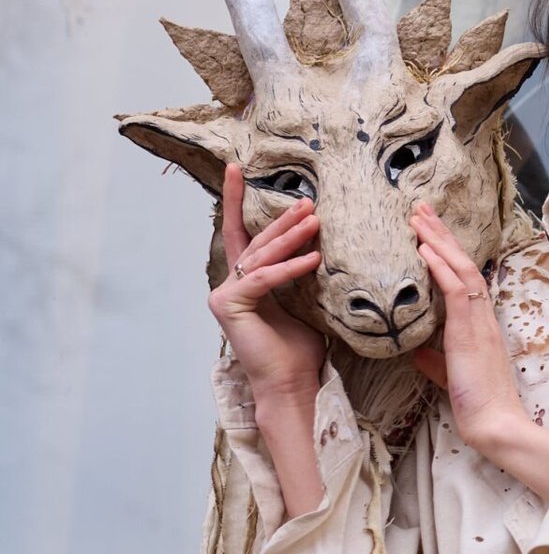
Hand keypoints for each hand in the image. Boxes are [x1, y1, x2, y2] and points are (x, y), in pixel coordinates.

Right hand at [209, 164, 325, 404]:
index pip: (243, 234)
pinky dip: (290, 268)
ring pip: (261, 257)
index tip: (237, 168)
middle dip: (282, 220)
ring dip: (290, 237)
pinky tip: (314, 258)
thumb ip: (300, 274)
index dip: (237, 200)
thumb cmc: (299, 351)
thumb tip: (319, 244)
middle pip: (256, 242)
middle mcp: (229, 284)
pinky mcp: (229, 306)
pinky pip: (263, 279)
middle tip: (308, 200)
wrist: (292, 385)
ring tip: (315, 220)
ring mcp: (224, 294)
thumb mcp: (304, 302)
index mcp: (245, 281)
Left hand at [410, 202, 522, 453]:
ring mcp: (478, 320)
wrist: (494, 422)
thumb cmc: (477, 403)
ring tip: (418, 217)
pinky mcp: (470, 330)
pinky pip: (456, 288)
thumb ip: (435, 361)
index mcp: (479, 322)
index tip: (427, 229)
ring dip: (438, 240)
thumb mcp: (449, 376)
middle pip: (463, 261)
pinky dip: (439, 265)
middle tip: (420, 208)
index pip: (463, 276)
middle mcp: (482, 314)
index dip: (445, 250)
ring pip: (460, 267)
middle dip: (440, 233)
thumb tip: (417, 353)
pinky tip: (423, 248)